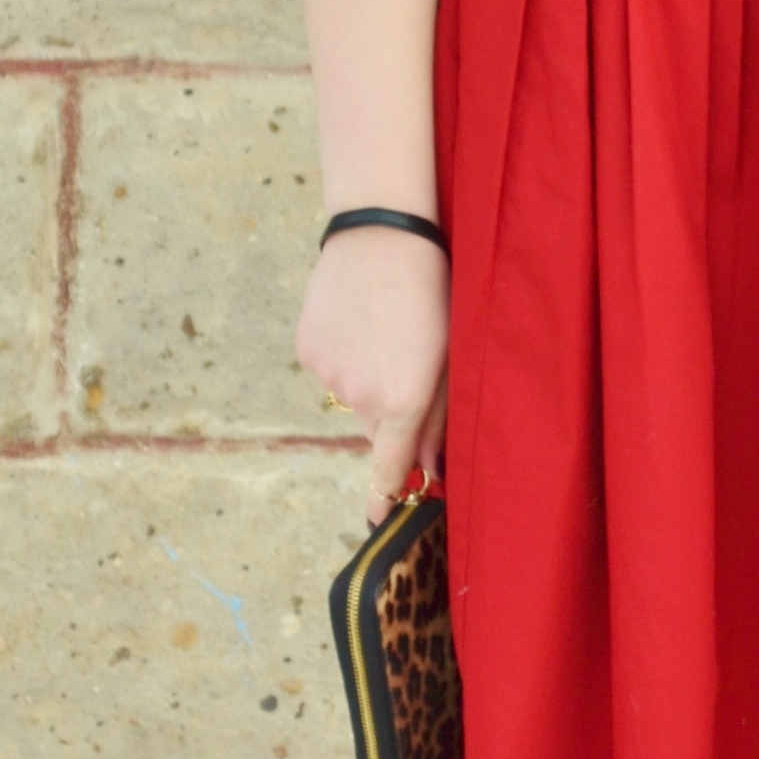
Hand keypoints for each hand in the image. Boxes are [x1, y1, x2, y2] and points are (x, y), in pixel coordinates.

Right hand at [294, 226, 448, 531]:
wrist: (379, 238)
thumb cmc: (431, 292)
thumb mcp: (450, 355)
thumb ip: (439, 415)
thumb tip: (429, 465)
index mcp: (404, 402)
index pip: (391, 466)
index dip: (385, 496)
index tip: (377, 520)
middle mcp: (361, 398)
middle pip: (376, 427)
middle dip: (390, 410)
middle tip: (406, 359)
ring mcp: (329, 375)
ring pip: (351, 396)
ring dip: (366, 378)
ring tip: (381, 330)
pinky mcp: (307, 351)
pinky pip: (329, 369)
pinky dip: (342, 355)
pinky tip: (357, 320)